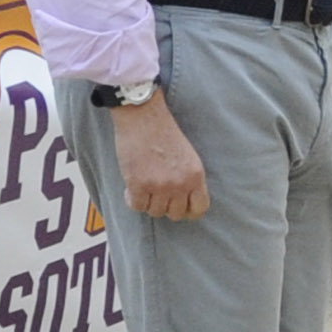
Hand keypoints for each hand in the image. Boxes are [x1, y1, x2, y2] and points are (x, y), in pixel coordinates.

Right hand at [111, 94, 208, 219]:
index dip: (189, 211)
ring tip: (144, 186)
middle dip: (166, 206)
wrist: (144, 116)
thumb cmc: (164, 133)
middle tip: (157, 193)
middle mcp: (180, 184)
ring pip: (155, 212)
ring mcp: (159, 186)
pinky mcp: (138, 185)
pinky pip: (137, 207)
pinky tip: (131, 188)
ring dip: (148, 202)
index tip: (179, 205)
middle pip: (176, 214)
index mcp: (196, 175)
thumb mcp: (188, 156)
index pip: (199, 208)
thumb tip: (184, 202)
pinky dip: (132, 199)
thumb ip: (188, 179)